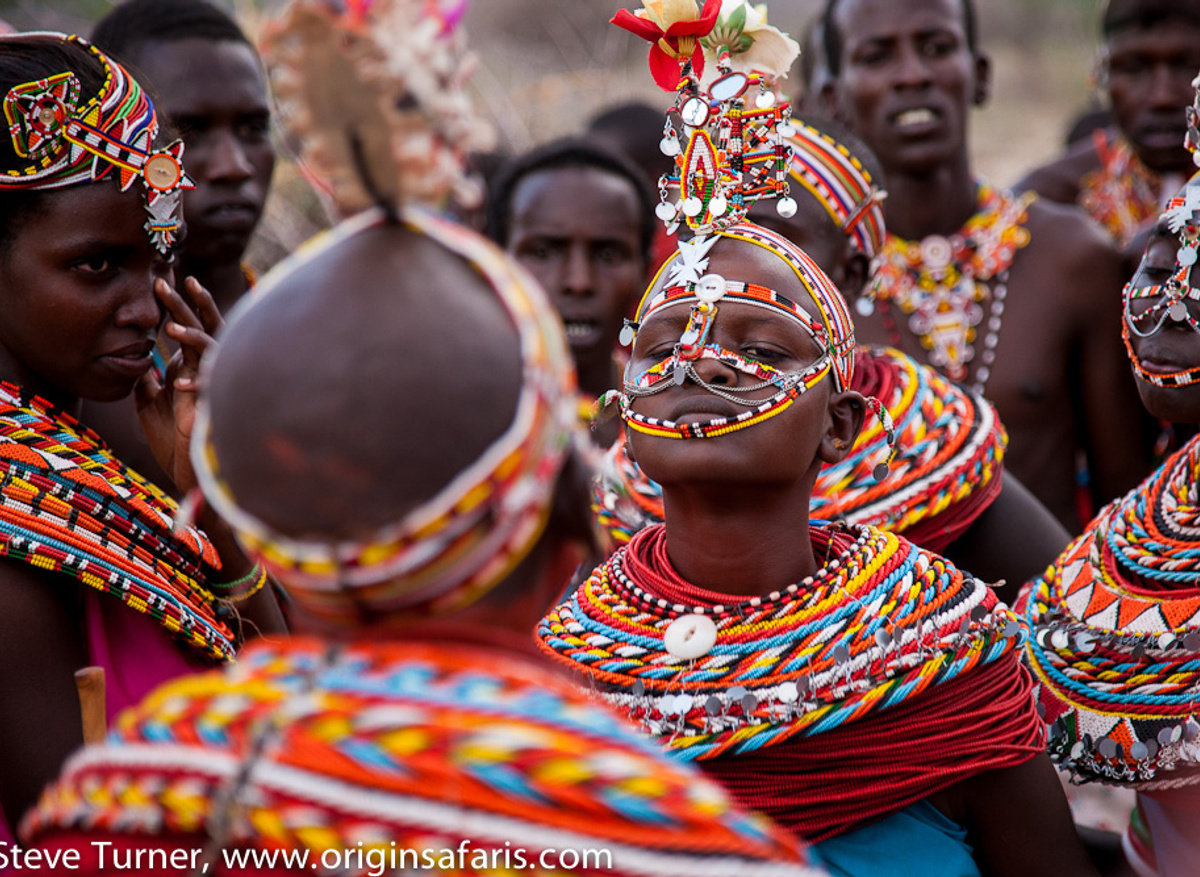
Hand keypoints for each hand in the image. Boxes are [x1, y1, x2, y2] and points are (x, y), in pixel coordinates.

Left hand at [136, 276, 222, 493]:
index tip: (163, 282)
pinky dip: (193, 386)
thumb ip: (146, 383)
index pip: (185, 330)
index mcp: (190, 368)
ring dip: (192, 340)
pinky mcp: (216, 409)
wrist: (188, 475)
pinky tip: (176, 384)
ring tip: (171, 330)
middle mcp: (204, 372)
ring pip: (210, 352)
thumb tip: (138, 364)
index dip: (176, 306)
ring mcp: (213, 388)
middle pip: (200, 328)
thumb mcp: (150, 406)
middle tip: (164, 284)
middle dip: (183, 306)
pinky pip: (209, 391)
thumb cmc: (174, 441)